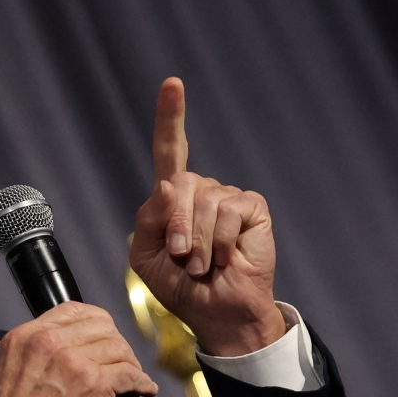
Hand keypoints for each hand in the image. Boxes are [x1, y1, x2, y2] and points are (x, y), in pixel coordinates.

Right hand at [0, 302, 157, 396]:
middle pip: (100, 325)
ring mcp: (73, 361)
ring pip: (118, 348)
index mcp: (26, 335)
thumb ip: (32, 352)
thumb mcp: (7, 371)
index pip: (72, 310)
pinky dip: (141, 382)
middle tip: (120, 358)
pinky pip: (129, 374)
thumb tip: (57, 349)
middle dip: (115, 342)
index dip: (95, 321)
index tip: (103, 334)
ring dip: (129, 363)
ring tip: (132, 377)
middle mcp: (49, 341)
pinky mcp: (93, 384)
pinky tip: (143, 389)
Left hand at [128, 78, 284, 356]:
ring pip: (203, 201)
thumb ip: (148, 219)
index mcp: (171, 197)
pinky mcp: (252, 207)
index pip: (170, 149)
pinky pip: (228, 211)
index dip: (171, 116)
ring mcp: (228, 195)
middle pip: (178, 184)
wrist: (216, 313)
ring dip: (197, 242)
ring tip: (202, 264)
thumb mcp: (145, 256)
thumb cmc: (180, 285)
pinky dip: (220, 241)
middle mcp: (201, 189)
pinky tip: (225, 258)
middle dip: (174, 226)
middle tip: (181, 258)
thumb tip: (167, 184)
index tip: (173, 83)